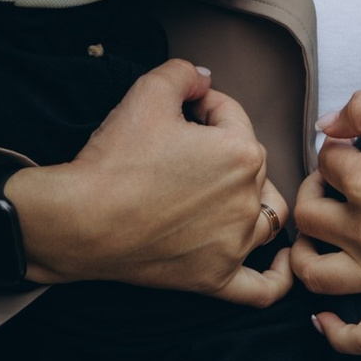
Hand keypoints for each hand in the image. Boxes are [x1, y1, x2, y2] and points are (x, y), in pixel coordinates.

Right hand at [8, 62, 289, 305]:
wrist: (79, 219)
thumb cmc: (114, 160)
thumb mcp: (147, 92)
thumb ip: (184, 73)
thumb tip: (204, 79)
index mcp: (242, 152)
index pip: (232, 116)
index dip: (202, 106)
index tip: (176, 113)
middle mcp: (248, 200)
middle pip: (250, 163)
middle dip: (219, 148)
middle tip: (176, 149)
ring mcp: (235, 244)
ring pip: (266, 216)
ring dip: (251, 197)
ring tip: (222, 190)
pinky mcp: (216, 278)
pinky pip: (263, 287)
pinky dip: (278, 275)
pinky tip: (282, 262)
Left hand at [293, 93, 360, 353]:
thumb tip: (325, 126)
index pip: (322, 164)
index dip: (335, 153)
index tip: (355, 153)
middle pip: (307, 217)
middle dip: (314, 196)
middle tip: (335, 190)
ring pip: (314, 275)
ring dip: (304, 257)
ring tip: (319, 242)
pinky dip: (336, 332)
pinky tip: (325, 317)